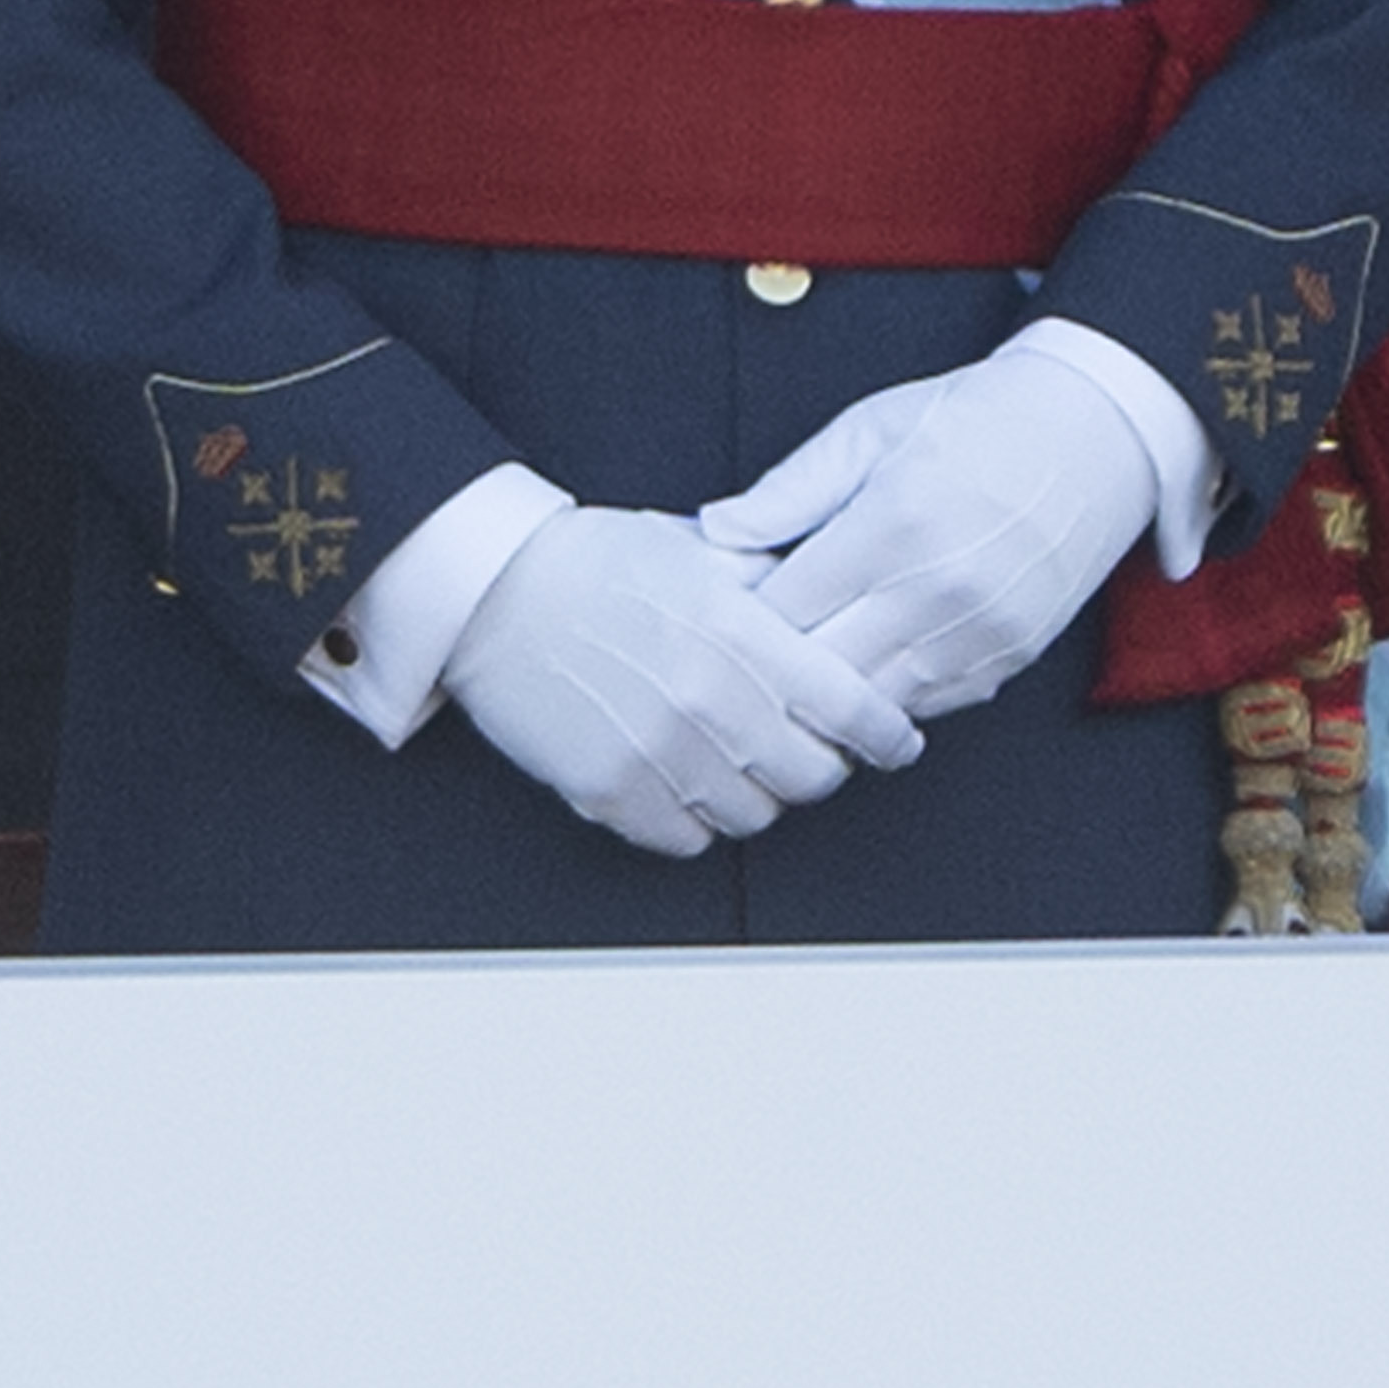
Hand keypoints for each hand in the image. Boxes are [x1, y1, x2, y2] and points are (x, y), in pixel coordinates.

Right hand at [436, 506, 921, 857]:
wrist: (493, 592)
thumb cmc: (591, 562)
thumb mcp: (697, 549)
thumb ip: (769, 581)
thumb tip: (828, 600)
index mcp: (739, 633)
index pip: (848, 706)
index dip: (885, 732)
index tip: (895, 740)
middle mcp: (708, 700)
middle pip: (812, 775)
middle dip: (819, 763)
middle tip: (806, 745)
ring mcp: (659, 753)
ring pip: (754, 814)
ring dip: (758, 792)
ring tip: (737, 758)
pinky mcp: (611, 791)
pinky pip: (687, 838)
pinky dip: (697, 817)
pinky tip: (687, 779)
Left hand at [699, 333, 1163, 723]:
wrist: (1096, 433)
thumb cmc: (978, 419)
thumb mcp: (873, 428)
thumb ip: (791, 488)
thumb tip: (716, 530)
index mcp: (892, 524)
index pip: (784, 610)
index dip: (739, 616)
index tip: (717, 608)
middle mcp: (936, 590)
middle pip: (820, 672)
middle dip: (772, 668)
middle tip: (740, 653)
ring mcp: (977, 633)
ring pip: (870, 707)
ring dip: (828, 695)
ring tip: (796, 671)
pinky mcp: (1007, 658)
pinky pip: (924, 708)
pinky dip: (886, 695)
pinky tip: (865, 666)